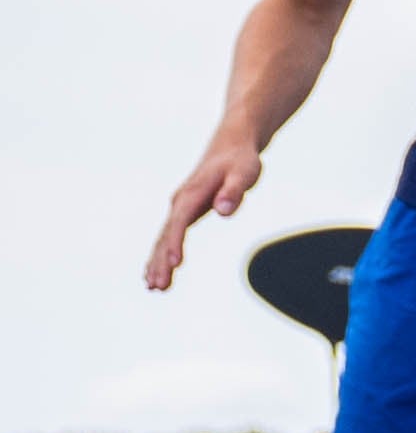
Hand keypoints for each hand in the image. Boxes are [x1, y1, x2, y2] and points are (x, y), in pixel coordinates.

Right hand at [147, 139, 256, 289]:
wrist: (232, 145)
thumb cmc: (240, 160)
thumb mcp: (244, 173)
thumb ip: (234, 191)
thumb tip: (223, 210)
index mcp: (191, 194)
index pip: (179, 223)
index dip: (176, 244)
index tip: (174, 264)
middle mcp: (180, 201)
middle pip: (165, 235)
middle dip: (160, 261)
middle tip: (158, 287)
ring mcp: (180, 207)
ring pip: (163, 238)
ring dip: (157, 262)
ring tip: (153, 287)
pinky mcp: (185, 211)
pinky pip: (169, 236)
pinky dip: (162, 253)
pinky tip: (157, 272)